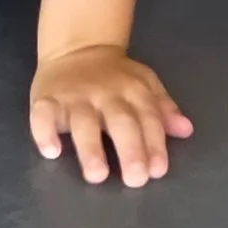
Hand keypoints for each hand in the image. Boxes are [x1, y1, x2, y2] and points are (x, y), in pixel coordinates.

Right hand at [30, 46, 192, 186]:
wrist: (76, 48)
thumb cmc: (114, 78)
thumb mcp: (144, 84)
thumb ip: (163, 109)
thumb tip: (186, 130)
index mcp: (132, 90)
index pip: (147, 117)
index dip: (154, 143)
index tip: (157, 170)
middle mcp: (105, 94)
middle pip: (120, 121)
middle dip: (130, 149)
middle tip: (135, 179)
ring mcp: (74, 97)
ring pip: (83, 122)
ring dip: (91, 148)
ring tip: (97, 175)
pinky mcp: (46, 99)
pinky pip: (42, 116)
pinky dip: (44, 132)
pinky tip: (51, 151)